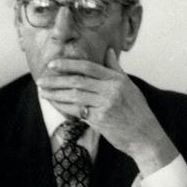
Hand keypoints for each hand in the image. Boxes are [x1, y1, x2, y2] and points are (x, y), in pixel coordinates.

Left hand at [36, 48, 177, 174]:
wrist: (145, 136)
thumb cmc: (137, 110)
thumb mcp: (129, 86)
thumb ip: (115, 68)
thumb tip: (108, 50)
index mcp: (117, 79)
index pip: (88, 67)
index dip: (68, 64)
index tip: (52, 64)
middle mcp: (111, 90)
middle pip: (77, 81)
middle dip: (56, 80)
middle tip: (41, 80)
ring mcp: (106, 105)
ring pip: (74, 96)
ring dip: (55, 94)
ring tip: (43, 92)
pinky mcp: (100, 120)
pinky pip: (77, 111)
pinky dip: (64, 107)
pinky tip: (55, 104)